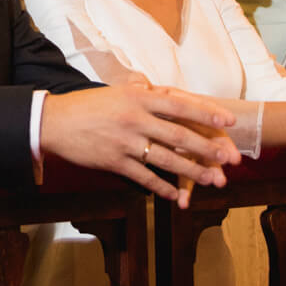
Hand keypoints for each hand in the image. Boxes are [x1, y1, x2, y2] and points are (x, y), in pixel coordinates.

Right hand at [40, 86, 238, 207]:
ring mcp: (126, 142)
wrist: (55, 122)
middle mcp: (135, 118)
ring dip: (193, 172)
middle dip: (209, 149)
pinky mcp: (115, 162)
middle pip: (180, 135)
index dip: (207, 113)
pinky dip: (163, 188)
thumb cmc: (87, 105)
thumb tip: (162, 90)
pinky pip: (145, 177)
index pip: (180, 104)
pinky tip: (177, 195)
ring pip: (168, 159)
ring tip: (212, 180)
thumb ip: (142, 92)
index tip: (229, 121)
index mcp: (138, 97)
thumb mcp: (116, 91)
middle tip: (231, 158)